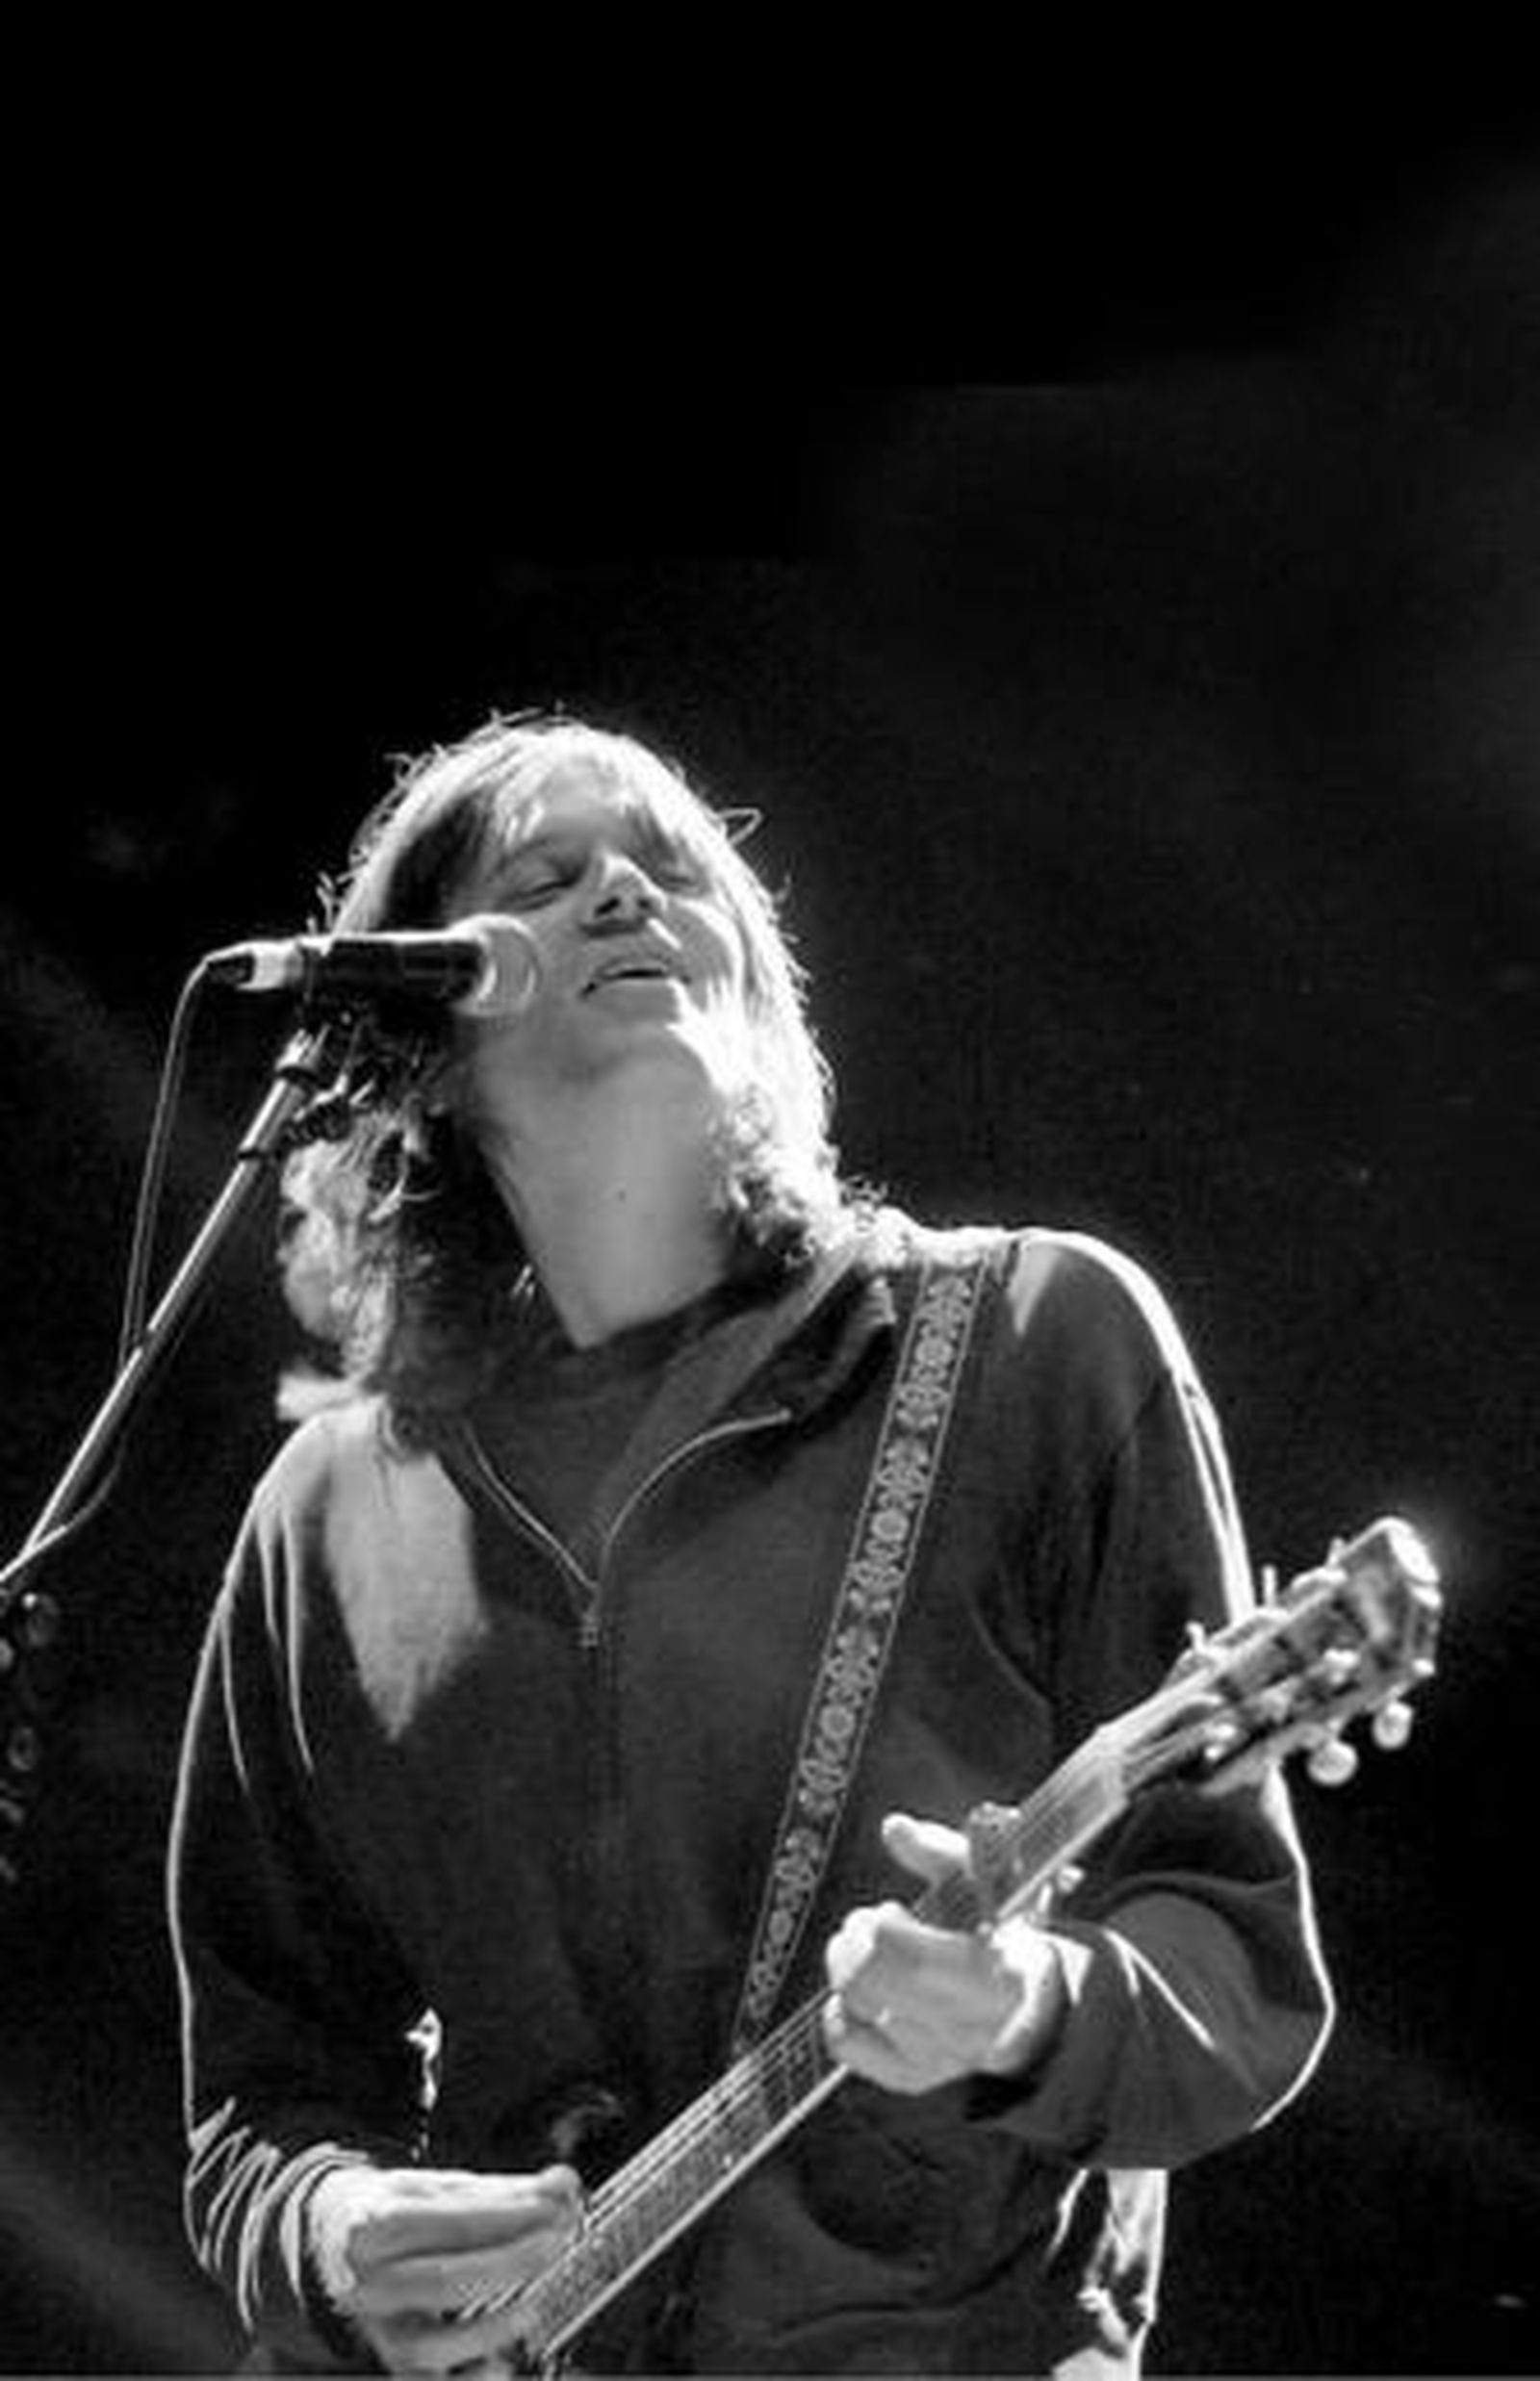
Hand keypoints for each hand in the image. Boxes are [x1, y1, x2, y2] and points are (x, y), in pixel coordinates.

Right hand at [306, 2161, 583, 2375]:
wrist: (331, 2243)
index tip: (557, 2205)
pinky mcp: (392, 2362)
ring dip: (491, 2329)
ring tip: (535, 2304)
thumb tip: (563, 2187)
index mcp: (372, 2226)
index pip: (448, 2220)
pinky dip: (468, 2379)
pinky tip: (503, 2364)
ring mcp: (376, 2330)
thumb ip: (501, 2191)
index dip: (509, 2215)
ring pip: (429, 2346)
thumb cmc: (394, 2211)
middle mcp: (366, 2283)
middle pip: (440, 2281)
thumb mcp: (434, 2187)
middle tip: (558, 2242)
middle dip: (508, 2263)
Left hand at [822, 1813, 1069, 2094]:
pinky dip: (842, 2013)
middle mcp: (960, 2026)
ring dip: (848, 1970)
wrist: (1032, 2010)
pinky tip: (861, 1994)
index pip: (911, 1960)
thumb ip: (942, 1852)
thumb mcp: (990, 1885)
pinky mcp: (912, 2076)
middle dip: (853, 1943)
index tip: (887, 1911)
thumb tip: (896, 1829)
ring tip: (872, 1954)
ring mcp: (934, 2057)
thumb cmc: (1006, 1938)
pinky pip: (849, 2046)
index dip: (879, 1928)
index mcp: (989, 1976)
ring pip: (854, 2010)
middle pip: (868, 1983)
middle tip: (867, 1925)